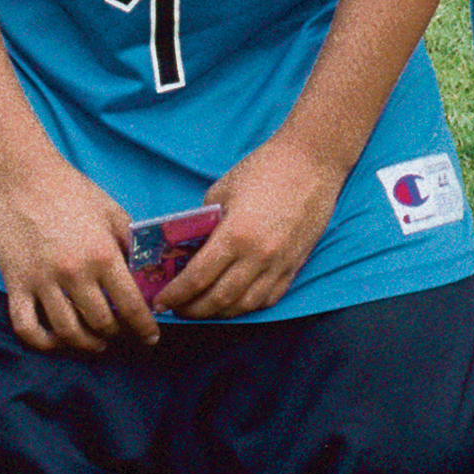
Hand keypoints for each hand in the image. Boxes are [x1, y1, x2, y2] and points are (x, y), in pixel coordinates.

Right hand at [0, 160, 157, 353]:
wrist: (23, 179)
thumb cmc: (72, 191)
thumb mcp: (112, 212)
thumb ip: (130, 243)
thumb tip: (149, 269)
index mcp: (103, 255)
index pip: (130, 304)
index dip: (144, 326)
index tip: (151, 338)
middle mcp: (74, 274)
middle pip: (101, 323)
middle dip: (118, 335)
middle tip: (124, 335)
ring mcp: (42, 282)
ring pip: (67, 332)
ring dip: (86, 344)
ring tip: (98, 342)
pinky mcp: (16, 285)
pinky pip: (27, 327)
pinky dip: (43, 342)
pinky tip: (57, 341)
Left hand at [156, 132, 343, 319]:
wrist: (313, 160)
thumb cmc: (266, 167)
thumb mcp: (223, 189)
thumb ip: (205, 222)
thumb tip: (191, 246)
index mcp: (235, 235)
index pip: (197, 279)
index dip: (175, 295)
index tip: (160, 302)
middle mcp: (258, 256)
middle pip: (218, 299)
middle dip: (192, 310)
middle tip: (177, 308)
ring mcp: (280, 263)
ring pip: (244, 305)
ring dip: (219, 312)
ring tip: (203, 307)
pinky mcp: (296, 263)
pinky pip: (269, 298)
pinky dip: (248, 305)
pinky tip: (235, 300)